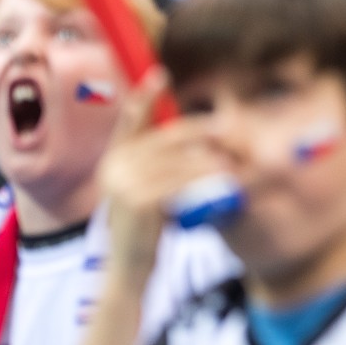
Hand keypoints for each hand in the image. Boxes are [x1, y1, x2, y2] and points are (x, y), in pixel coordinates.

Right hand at [98, 69, 227, 284]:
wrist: (129, 270)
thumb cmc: (145, 230)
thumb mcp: (145, 191)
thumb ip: (157, 164)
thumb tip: (193, 138)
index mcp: (113, 161)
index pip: (130, 122)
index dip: (145, 98)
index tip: (161, 73)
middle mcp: (114, 168)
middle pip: (167, 139)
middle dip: (201, 133)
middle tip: (228, 129)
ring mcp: (124, 184)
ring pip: (180, 161)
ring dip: (210, 161)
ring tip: (232, 165)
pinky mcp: (140, 201)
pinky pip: (182, 181)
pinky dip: (205, 180)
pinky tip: (222, 181)